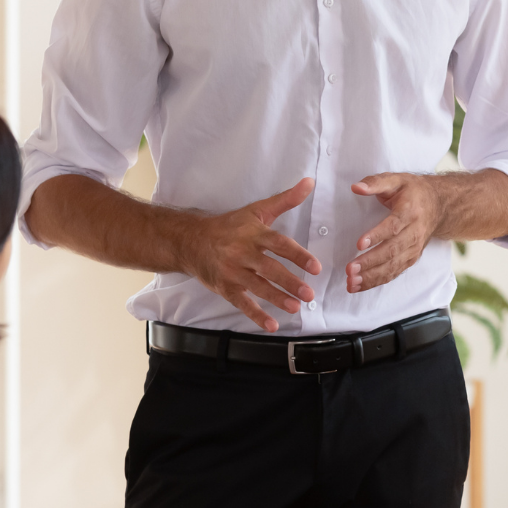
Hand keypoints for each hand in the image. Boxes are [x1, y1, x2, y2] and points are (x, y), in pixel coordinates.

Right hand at [176, 178, 322, 330]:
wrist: (192, 241)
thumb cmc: (230, 225)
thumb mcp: (257, 210)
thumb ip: (286, 199)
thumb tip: (309, 182)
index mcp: (254, 233)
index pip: (279, 244)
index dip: (298, 256)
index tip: (315, 267)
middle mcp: (243, 253)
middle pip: (269, 269)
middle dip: (290, 282)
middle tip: (309, 294)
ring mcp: (233, 272)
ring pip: (257, 287)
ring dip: (277, 299)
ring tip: (295, 308)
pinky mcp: (225, 287)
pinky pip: (242, 303)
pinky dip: (256, 315)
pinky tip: (272, 325)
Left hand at [347, 173, 440, 291]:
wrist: (440, 205)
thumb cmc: (414, 192)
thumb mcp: (397, 180)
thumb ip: (375, 182)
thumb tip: (356, 187)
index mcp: (410, 211)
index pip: (393, 226)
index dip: (377, 236)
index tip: (360, 244)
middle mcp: (414, 233)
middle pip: (392, 250)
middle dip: (370, 262)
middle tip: (350, 269)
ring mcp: (414, 248)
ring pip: (393, 266)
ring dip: (372, 276)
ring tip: (352, 282)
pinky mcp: (411, 258)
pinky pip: (394, 273)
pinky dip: (377, 281)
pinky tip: (360, 286)